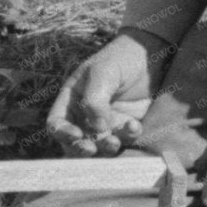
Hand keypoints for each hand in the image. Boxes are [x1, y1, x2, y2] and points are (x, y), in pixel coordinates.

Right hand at [46, 29, 170, 156]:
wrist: (149, 57)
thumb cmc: (120, 59)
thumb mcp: (103, 72)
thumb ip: (95, 99)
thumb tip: (97, 128)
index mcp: (71, 99)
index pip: (56, 122)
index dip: (62, 133)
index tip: (77, 134)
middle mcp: (84, 115)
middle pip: (74, 142)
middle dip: (81, 149)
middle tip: (92, 148)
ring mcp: (105, 123)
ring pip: (99, 146)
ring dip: (105, 148)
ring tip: (114, 141)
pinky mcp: (125, 127)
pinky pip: (124, 140)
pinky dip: (128, 137)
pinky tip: (135, 125)